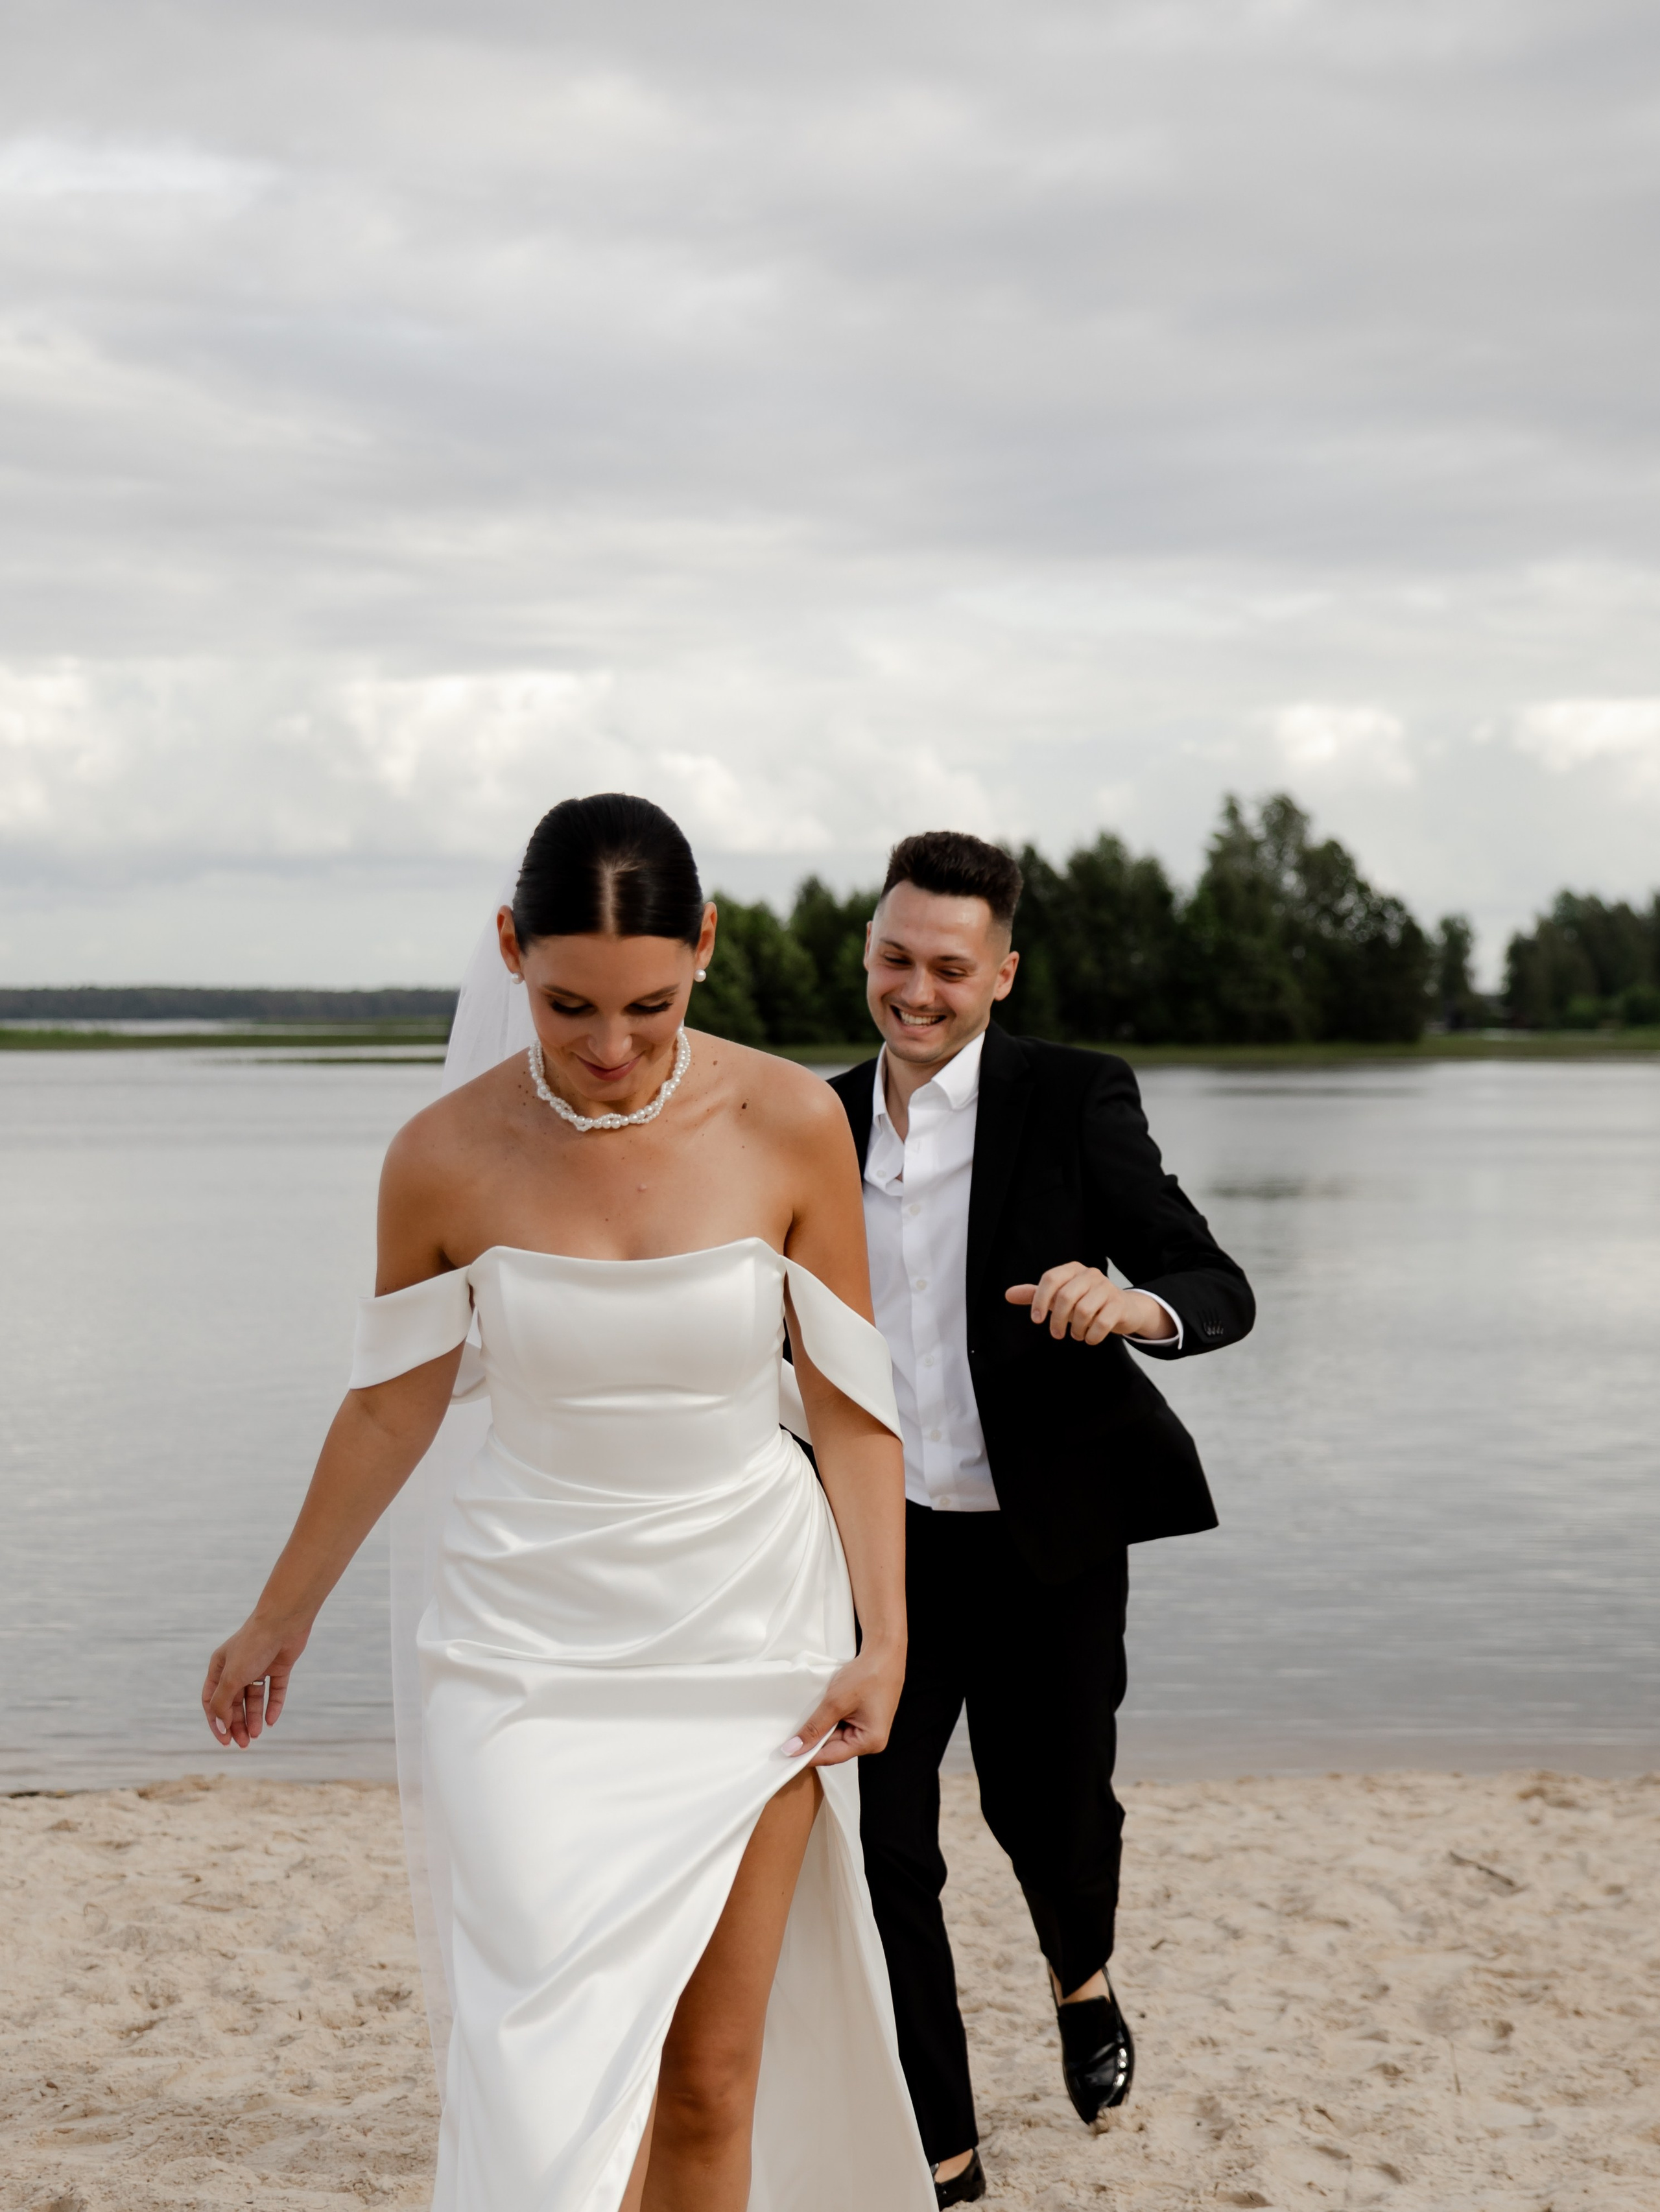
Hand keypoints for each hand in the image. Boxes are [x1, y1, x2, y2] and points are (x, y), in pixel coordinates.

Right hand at [201, 1614, 310, 1748]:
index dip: (216, 1722)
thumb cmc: (253, 1646)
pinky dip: (273, 1705)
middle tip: (243, 1744)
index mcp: (219, 1667)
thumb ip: (222, 1703)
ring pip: (254, 1698)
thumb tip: (221, 1726)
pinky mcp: (279, 1666)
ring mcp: (259, 1667)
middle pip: (234, 1702)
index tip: (224, 1740)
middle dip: (237, 1724)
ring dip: (253, 1717)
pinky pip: (275, 1690)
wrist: (284, 1622)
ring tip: (256, 1734)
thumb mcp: (231, 1677)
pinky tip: (271, 1721)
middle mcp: (238, 1667)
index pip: (212, 1700)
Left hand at [781, 1641, 904, 1768]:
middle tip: (791, 1733)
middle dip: (815, 1739)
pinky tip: (823, 1708)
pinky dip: (830, 1718)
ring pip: (836, 1735)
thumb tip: (795, 1748)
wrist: (884, 1652)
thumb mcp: (835, 1702)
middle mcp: (872, 1740)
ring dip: (823, 1726)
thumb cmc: (869, 1674)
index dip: (808, 1755)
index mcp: (870, 1741)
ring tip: (812, 1713)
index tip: (787, 1754)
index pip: (832, 1756)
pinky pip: (842, 1725)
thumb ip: (814, 1727)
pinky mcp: (864, 1718)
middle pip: (834, 1747)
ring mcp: (868, 1729)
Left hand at [1004, 1263, 1175, 1345]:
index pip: (1050, 1279)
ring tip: (1076, 1334)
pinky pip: (1101, 1323)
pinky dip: (1092, 1336)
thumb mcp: (1059, 1297)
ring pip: (1084, 1311)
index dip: (1040, 1300)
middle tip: (1056, 1334)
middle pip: (1065, 1296)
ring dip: (1076, 1329)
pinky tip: (1089, 1338)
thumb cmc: (1085, 1302)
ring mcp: (1107, 1288)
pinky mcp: (1119, 1304)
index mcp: (1073, 1269)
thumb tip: (1008, 1294)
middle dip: (1057, 1320)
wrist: (1122, 1309)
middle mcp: (1090, 1274)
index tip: (1037, 1320)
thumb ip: (1035, 1295)